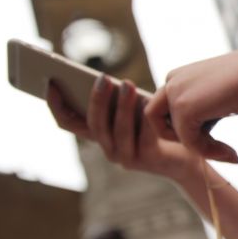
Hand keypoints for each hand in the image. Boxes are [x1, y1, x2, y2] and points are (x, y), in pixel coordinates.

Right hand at [46, 76, 200, 181]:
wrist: (187, 156)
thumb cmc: (157, 128)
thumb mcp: (134, 111)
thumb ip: (118, 102)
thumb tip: (106, 80)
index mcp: (99, 136)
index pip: (68, 123)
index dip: (56, 105)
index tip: (50, 82)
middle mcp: (108, 149)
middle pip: (94, 124)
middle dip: (97, 100)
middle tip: (103, 78)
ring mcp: (126, 157)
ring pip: (118, 130)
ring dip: (121, 106)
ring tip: (127, 85)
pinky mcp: (147, 159)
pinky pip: (144, 136)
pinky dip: (145, 117)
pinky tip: (149, 100)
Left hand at [145, 44, 237, 162]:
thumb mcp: (219, 96)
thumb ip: (204, 110)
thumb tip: (199, 133)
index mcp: (178, 77)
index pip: (166, 111)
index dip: (186, 129)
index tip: (215, 140)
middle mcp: (171, 82)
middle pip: (158, 120)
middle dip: (181, 137)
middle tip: (213, 147)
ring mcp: (174, 94)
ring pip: (173, 134)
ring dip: (199, 149)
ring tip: (227, 153)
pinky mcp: (183, 109)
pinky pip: (189, 142)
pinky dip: (209, 152)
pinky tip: (231, 152)